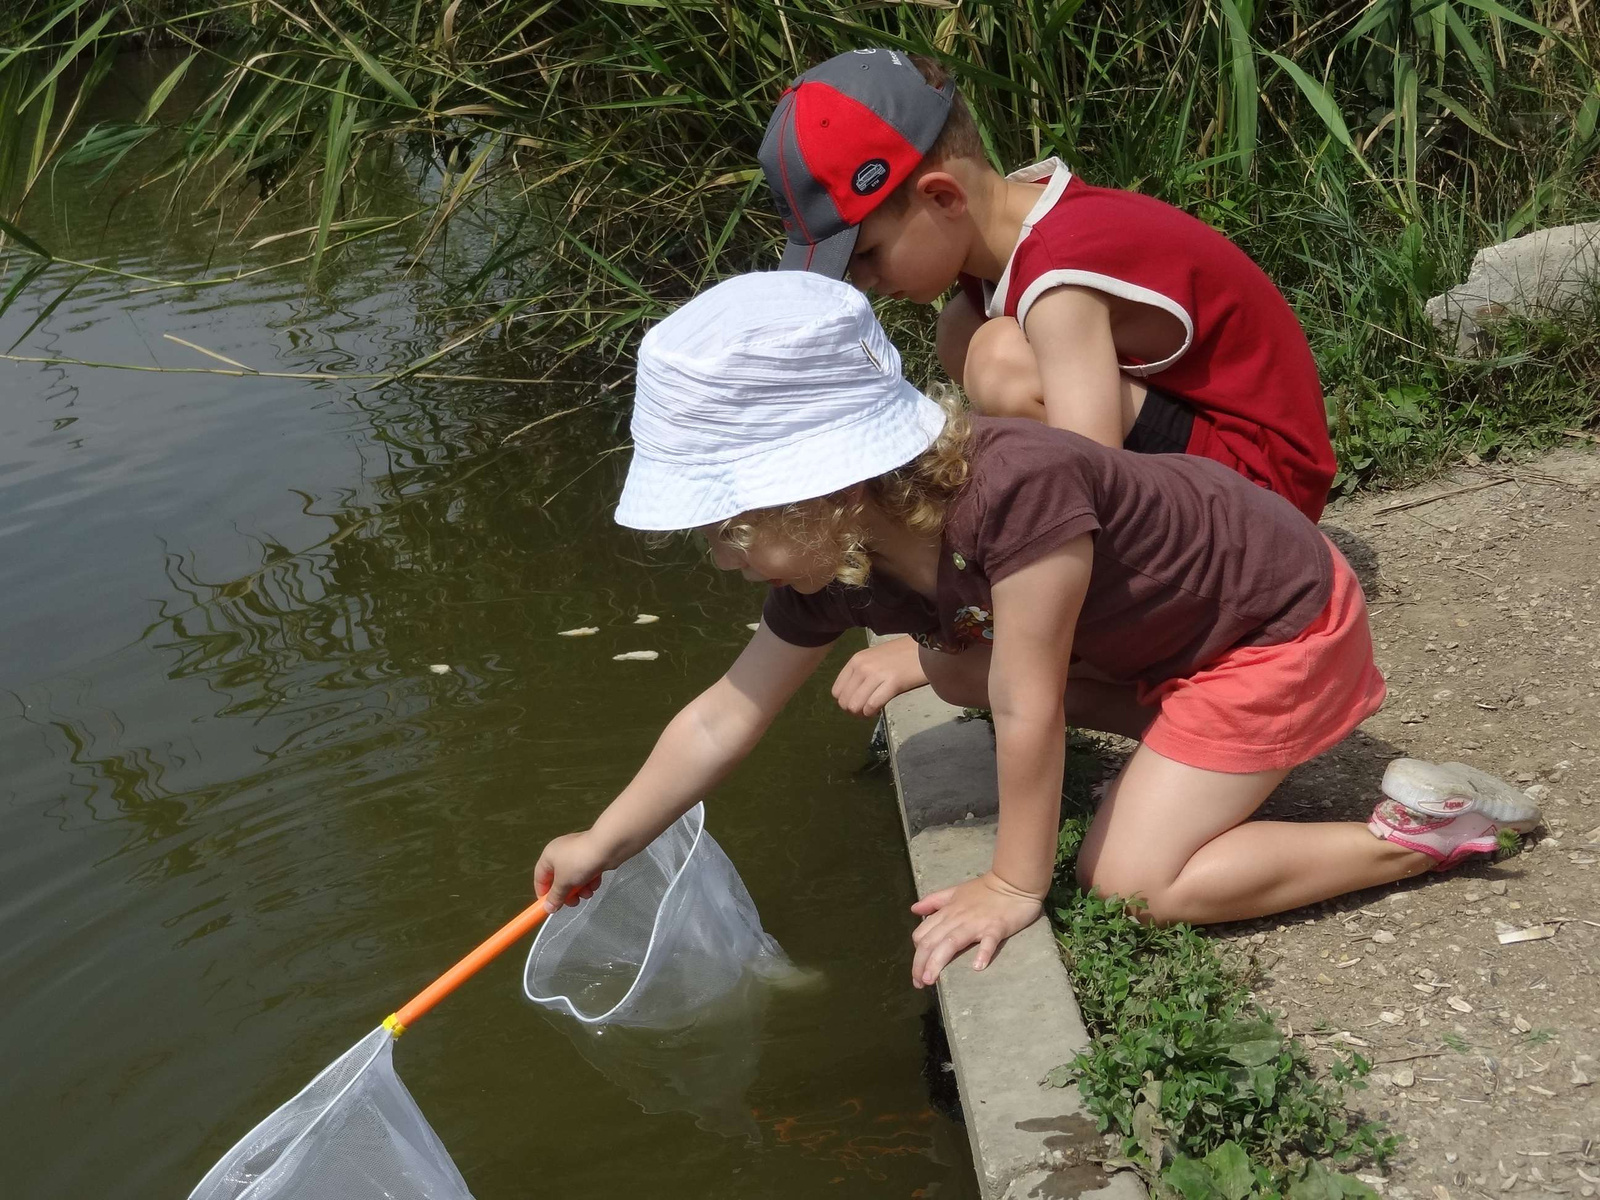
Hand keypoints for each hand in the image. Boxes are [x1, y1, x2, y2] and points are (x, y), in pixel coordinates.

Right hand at [533, 829, 613, 912]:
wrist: (607, 847)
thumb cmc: (578, 863)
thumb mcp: (563, 882)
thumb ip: (555, 897)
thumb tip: (548, 908)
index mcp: (549, 855)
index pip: (540, 877)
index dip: (543, 893)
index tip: (549, 907)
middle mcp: (561, 853)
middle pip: (559, 880)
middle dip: (567, 894)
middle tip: (573, 903)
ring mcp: (577, 854)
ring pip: (574, 878)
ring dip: (581, 889)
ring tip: (588, 893)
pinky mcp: (592, 857)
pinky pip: (587, 873)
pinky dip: (590, 881)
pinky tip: (595, 882)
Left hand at [831, 638, 926, 717]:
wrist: (926, 649)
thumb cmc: (902, 654)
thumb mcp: (874, 658)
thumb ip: (861, 672)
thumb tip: (851, 696)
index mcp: (856, 660)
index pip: (837, 691)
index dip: (846, 702)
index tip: (858, 703)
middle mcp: (862, 666)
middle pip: (844, 701)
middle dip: (854, 711)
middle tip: (866, 711)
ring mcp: (876, 674)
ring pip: (855, 706)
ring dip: (863, 714)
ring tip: (873, 711)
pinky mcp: (892, 682)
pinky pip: (871, 706)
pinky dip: (873, 712)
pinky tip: (879, 710)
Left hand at [908, 873, 1043, 986]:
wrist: (1012, 881)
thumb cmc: (984, 889)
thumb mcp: (954, 891)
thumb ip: (934, 901)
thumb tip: (914, 910)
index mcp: (947, 912)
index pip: (923, 934)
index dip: (917, 953)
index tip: (918, 969)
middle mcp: (957, 919)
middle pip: (931, 942)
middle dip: (920, 964)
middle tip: (919, 984)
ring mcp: (976, 923)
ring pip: (951, 943)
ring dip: (937, 962)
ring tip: (931, 980)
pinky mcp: (996, 927)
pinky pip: (988, 941)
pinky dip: (983, 953)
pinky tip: (978, 967)